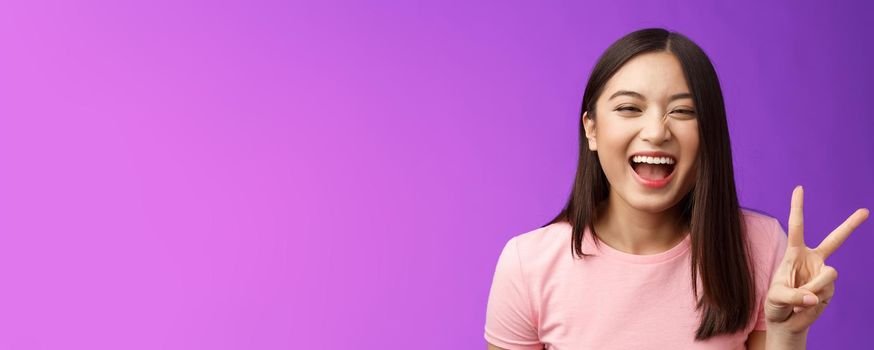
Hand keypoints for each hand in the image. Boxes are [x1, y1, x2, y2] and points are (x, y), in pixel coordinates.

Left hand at [764, 185, 868, 333]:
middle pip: (835, 239)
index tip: (799, 188)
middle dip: (850, 225)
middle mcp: (813, 259)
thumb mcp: (776, 298)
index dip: (798, 207)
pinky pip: (827, 292)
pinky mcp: (830, 289)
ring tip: (800, 299)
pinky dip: (814, 301)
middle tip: (866, 211)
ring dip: (813, 288)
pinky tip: (806, 306)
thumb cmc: (775, 304)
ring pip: (829, 275)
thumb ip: (794, 297)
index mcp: (795, 253)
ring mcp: (824, 274)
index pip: (797, 226)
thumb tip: (815, 298)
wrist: (785, 321)